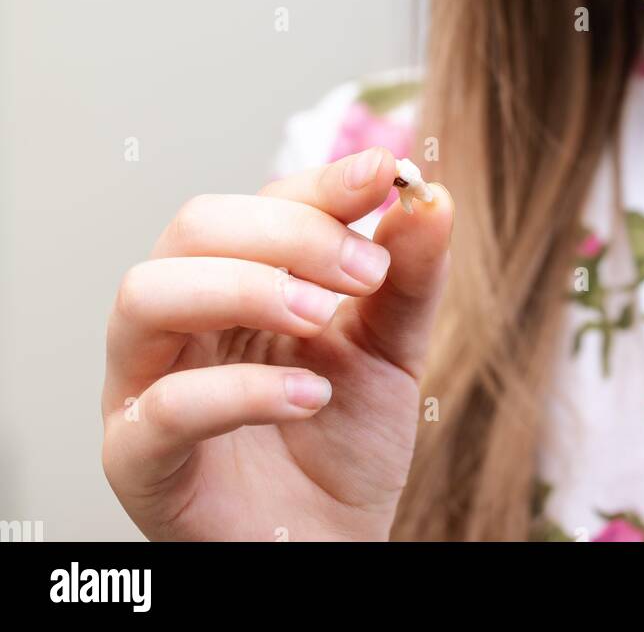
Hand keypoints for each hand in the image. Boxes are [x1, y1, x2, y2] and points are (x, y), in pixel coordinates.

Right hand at [101, 146, 452, 540]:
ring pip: (147, 294)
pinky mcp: (137, 457)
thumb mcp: (391, 349)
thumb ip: (407, 276)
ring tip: (320, 318)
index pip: (261, 200)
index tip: (384, 175)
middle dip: (287, 233)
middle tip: (362, 270)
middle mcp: (179, 316)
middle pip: (194, 226)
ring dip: (244, 289)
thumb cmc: (343, 444)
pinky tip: (309, 396)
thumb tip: (429, 196)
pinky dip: (240, 390)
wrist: (333, 546)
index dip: (322, 184)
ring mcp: (145, 382)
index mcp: (234, 275)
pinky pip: (164, 405)